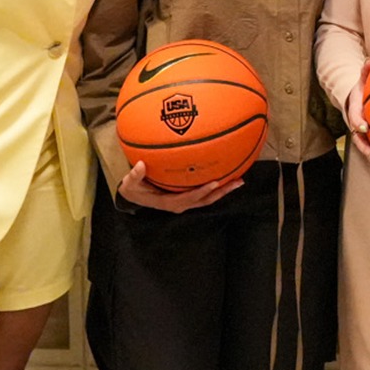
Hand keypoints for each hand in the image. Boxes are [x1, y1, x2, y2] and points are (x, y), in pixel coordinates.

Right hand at [116, 161, 241, 212]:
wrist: (134, 197)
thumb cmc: (133, 190)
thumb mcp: (129, 184)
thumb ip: (135, 175)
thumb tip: (141, 165)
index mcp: (169, 203)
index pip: (189, 198)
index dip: (202, 192)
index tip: (214, 183)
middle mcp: (181, 204)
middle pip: (206, 200)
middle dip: (222, 192)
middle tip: (238, 182)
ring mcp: (185, 202)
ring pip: (208, 198)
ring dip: (224, 190)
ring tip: (239, 180)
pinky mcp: (187, 197)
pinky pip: (205, 193)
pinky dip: (216, 187)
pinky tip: (226, 175)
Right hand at [345, 59, 369, 171]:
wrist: (356, 99)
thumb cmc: (363, 89)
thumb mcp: (362, 79)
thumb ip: (366, 72)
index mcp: (355, 110)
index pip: (354, 117)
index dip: (358, 122)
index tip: (364, 127)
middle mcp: (357, 125)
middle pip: (359, 139)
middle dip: (367, 149)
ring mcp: (363, 134)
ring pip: (367, 148)